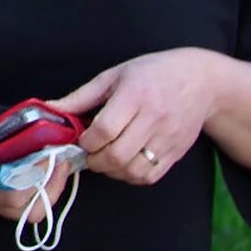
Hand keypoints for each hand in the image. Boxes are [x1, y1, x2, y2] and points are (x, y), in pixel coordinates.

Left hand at [46, 48, 221, 185]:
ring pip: (132, 170)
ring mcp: (167, 138)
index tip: (82, 139)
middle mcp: (154, 118)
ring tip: (105, 158)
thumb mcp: (115, 76)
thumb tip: (49, 109)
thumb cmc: (153, 73)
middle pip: (117, 154)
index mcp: (135, 95)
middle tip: (89, 153)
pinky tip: (124, 163)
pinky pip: (149, 176)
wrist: (200, 81)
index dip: (87, 141)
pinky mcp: (176, 152)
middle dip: (95, 160)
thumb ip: (81, 97)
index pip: (105, 129)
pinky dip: (130, 176)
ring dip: (111, 171)